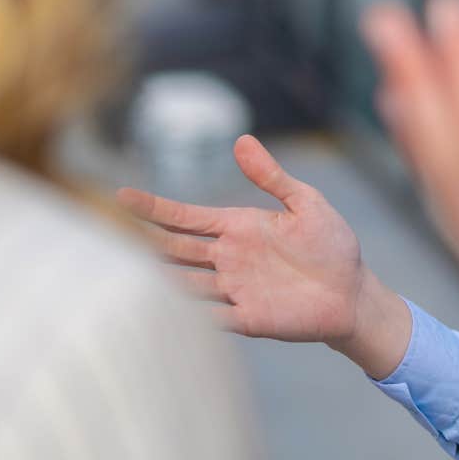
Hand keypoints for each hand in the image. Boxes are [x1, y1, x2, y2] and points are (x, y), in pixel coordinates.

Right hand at [117, 135, 413, 377]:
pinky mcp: (247, 318)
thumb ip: (272, 177)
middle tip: (106, 234)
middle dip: (145, 241)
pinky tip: (165, 313)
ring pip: (184, 283)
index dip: (155, 207)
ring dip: (158, 279)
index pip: (187, 217)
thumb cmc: (332, 246)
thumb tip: (241, 140)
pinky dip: (188, 316)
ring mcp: (234, 289)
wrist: (352, 292)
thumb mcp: (305, 203)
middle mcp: (228, 258)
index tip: (121, 195)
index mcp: (239, 227)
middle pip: (176, 249)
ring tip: (123, 275)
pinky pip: (209, 317)